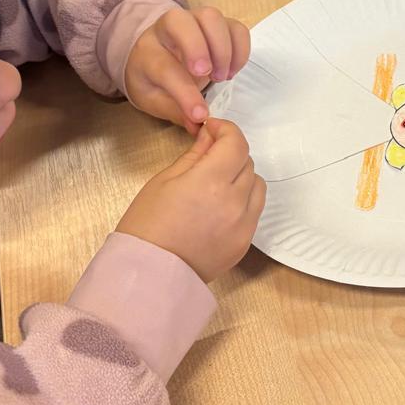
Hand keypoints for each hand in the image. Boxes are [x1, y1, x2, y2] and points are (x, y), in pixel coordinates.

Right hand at [117, 118, 265, 282]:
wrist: (148, 274)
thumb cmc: (147, 226)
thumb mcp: (165, 180)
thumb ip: (195, 155)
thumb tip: (210, 136)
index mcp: (211, 181)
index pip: (236, 143)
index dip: (226, 130)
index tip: (212, 130)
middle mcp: (235, 201)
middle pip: (248, 162)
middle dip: (231, 152)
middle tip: (210, 155)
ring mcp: (243, 225)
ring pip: (257, 186)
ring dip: (242, 176)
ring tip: (218, 182)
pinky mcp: (244, 243)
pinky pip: (254, 211)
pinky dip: (244, 200)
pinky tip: (221, 205)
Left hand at [123, 5, 250, 133]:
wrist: (152, 54)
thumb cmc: (153, 80)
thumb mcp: (154, 101)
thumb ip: (176, 112)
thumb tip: (198, 125)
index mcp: (147, 53)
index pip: (165, 67)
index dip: (185, 92)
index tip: (201, 114)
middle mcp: (167, 29)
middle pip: (181, 21)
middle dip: (199, 48)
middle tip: (211, 77)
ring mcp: (193, 21)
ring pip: (211, 17)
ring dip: (223, 48)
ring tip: (223, 77)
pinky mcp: (215, 24)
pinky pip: (234, 26)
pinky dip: (240, 48)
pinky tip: (232, 70)